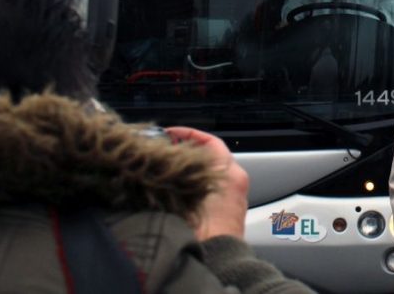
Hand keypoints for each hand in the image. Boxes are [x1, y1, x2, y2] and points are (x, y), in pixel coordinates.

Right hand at [166, 126, 249, 240]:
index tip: (170, 133)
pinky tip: (178, 191)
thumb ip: (174, 175)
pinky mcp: (230, 213)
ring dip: (191, 169)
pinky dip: (197, 185)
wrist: (219, 261)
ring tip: (168, 169)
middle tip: (165, 150)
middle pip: (210, 156)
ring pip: (211, 173)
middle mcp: (235, 181)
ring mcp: (235, 197)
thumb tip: (157, 163)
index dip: (188, 134)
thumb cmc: (205, 231)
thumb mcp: (185, 194)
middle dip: (187, 152)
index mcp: (228, 172)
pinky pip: (213, 190)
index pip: (210, 141)